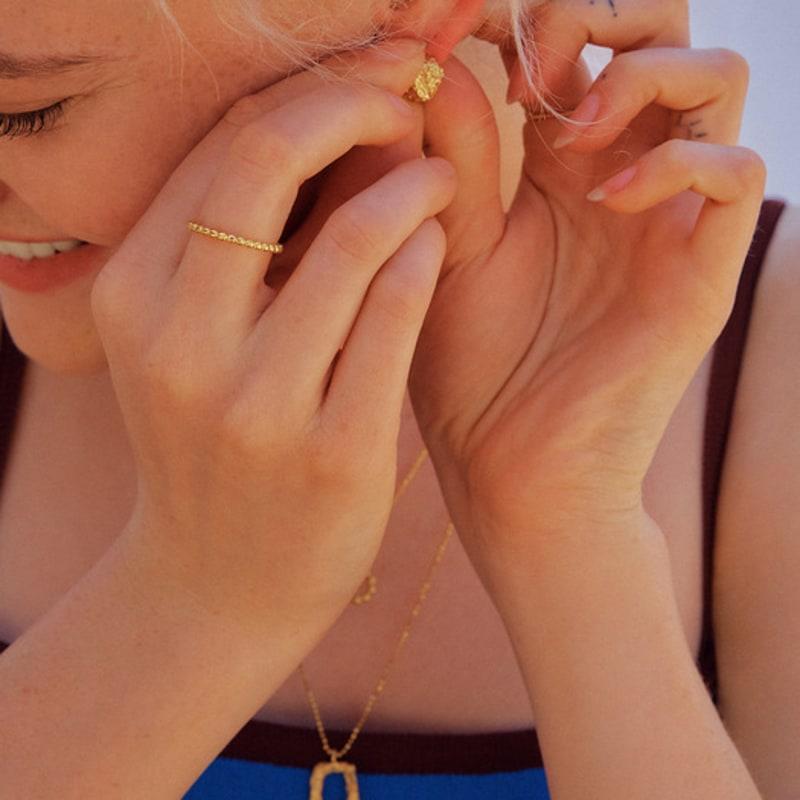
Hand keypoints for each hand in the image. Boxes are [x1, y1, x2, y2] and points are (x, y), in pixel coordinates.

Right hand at [90, 39, 455, 642]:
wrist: (220, 584)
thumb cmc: (214, 449)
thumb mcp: (192, 342)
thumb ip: (237, 245)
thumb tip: (324, 125)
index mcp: (132, 296)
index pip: (222, 147)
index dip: (306, 95)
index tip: (367, 82)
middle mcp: (179, 342)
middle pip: (270, 160)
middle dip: (356, 105)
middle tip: (410, 101)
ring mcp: (255, 404)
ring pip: (353, 238)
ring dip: (412, 183)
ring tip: (439, 177)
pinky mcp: (332, 451)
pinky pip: (396, 315)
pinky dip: (427, 256)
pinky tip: (439, 241)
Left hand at [409, 1, 764, 575]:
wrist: (510, 467)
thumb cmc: (468, 367)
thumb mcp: (451, 245)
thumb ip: (455, 154)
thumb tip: (442, 60)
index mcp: (556, 165)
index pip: (576, 40)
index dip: (529, 12)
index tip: (458, 28)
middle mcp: (622, 176)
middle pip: (662, 31)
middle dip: (603, 13)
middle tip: (536, 65)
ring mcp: (670, 220)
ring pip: (716, 78)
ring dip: (644, 73)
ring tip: (574, 131)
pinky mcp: (703, 272)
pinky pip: (738, 175)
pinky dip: (678, 160)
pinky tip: (607, 199)